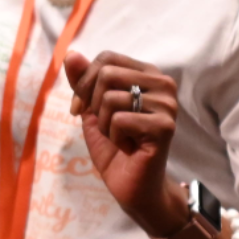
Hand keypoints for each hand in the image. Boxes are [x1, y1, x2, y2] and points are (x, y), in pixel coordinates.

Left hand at [63, 50, 188, 234]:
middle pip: (106, 73)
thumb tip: (71, 53)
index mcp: (147, 74)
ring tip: (120, 137)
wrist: (131, 185)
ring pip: (111, 98)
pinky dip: (114, 138)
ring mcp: (167, 104)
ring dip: (104, 125)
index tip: (81, 108)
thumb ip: (82, 81)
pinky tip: (129, 148)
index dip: (84, 82)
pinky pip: (120, 120)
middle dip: (92, 104)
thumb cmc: (114, 146)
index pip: (106, 58)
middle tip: (104, 126)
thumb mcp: (91, 109)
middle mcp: (162, 84)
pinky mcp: (165, 126)